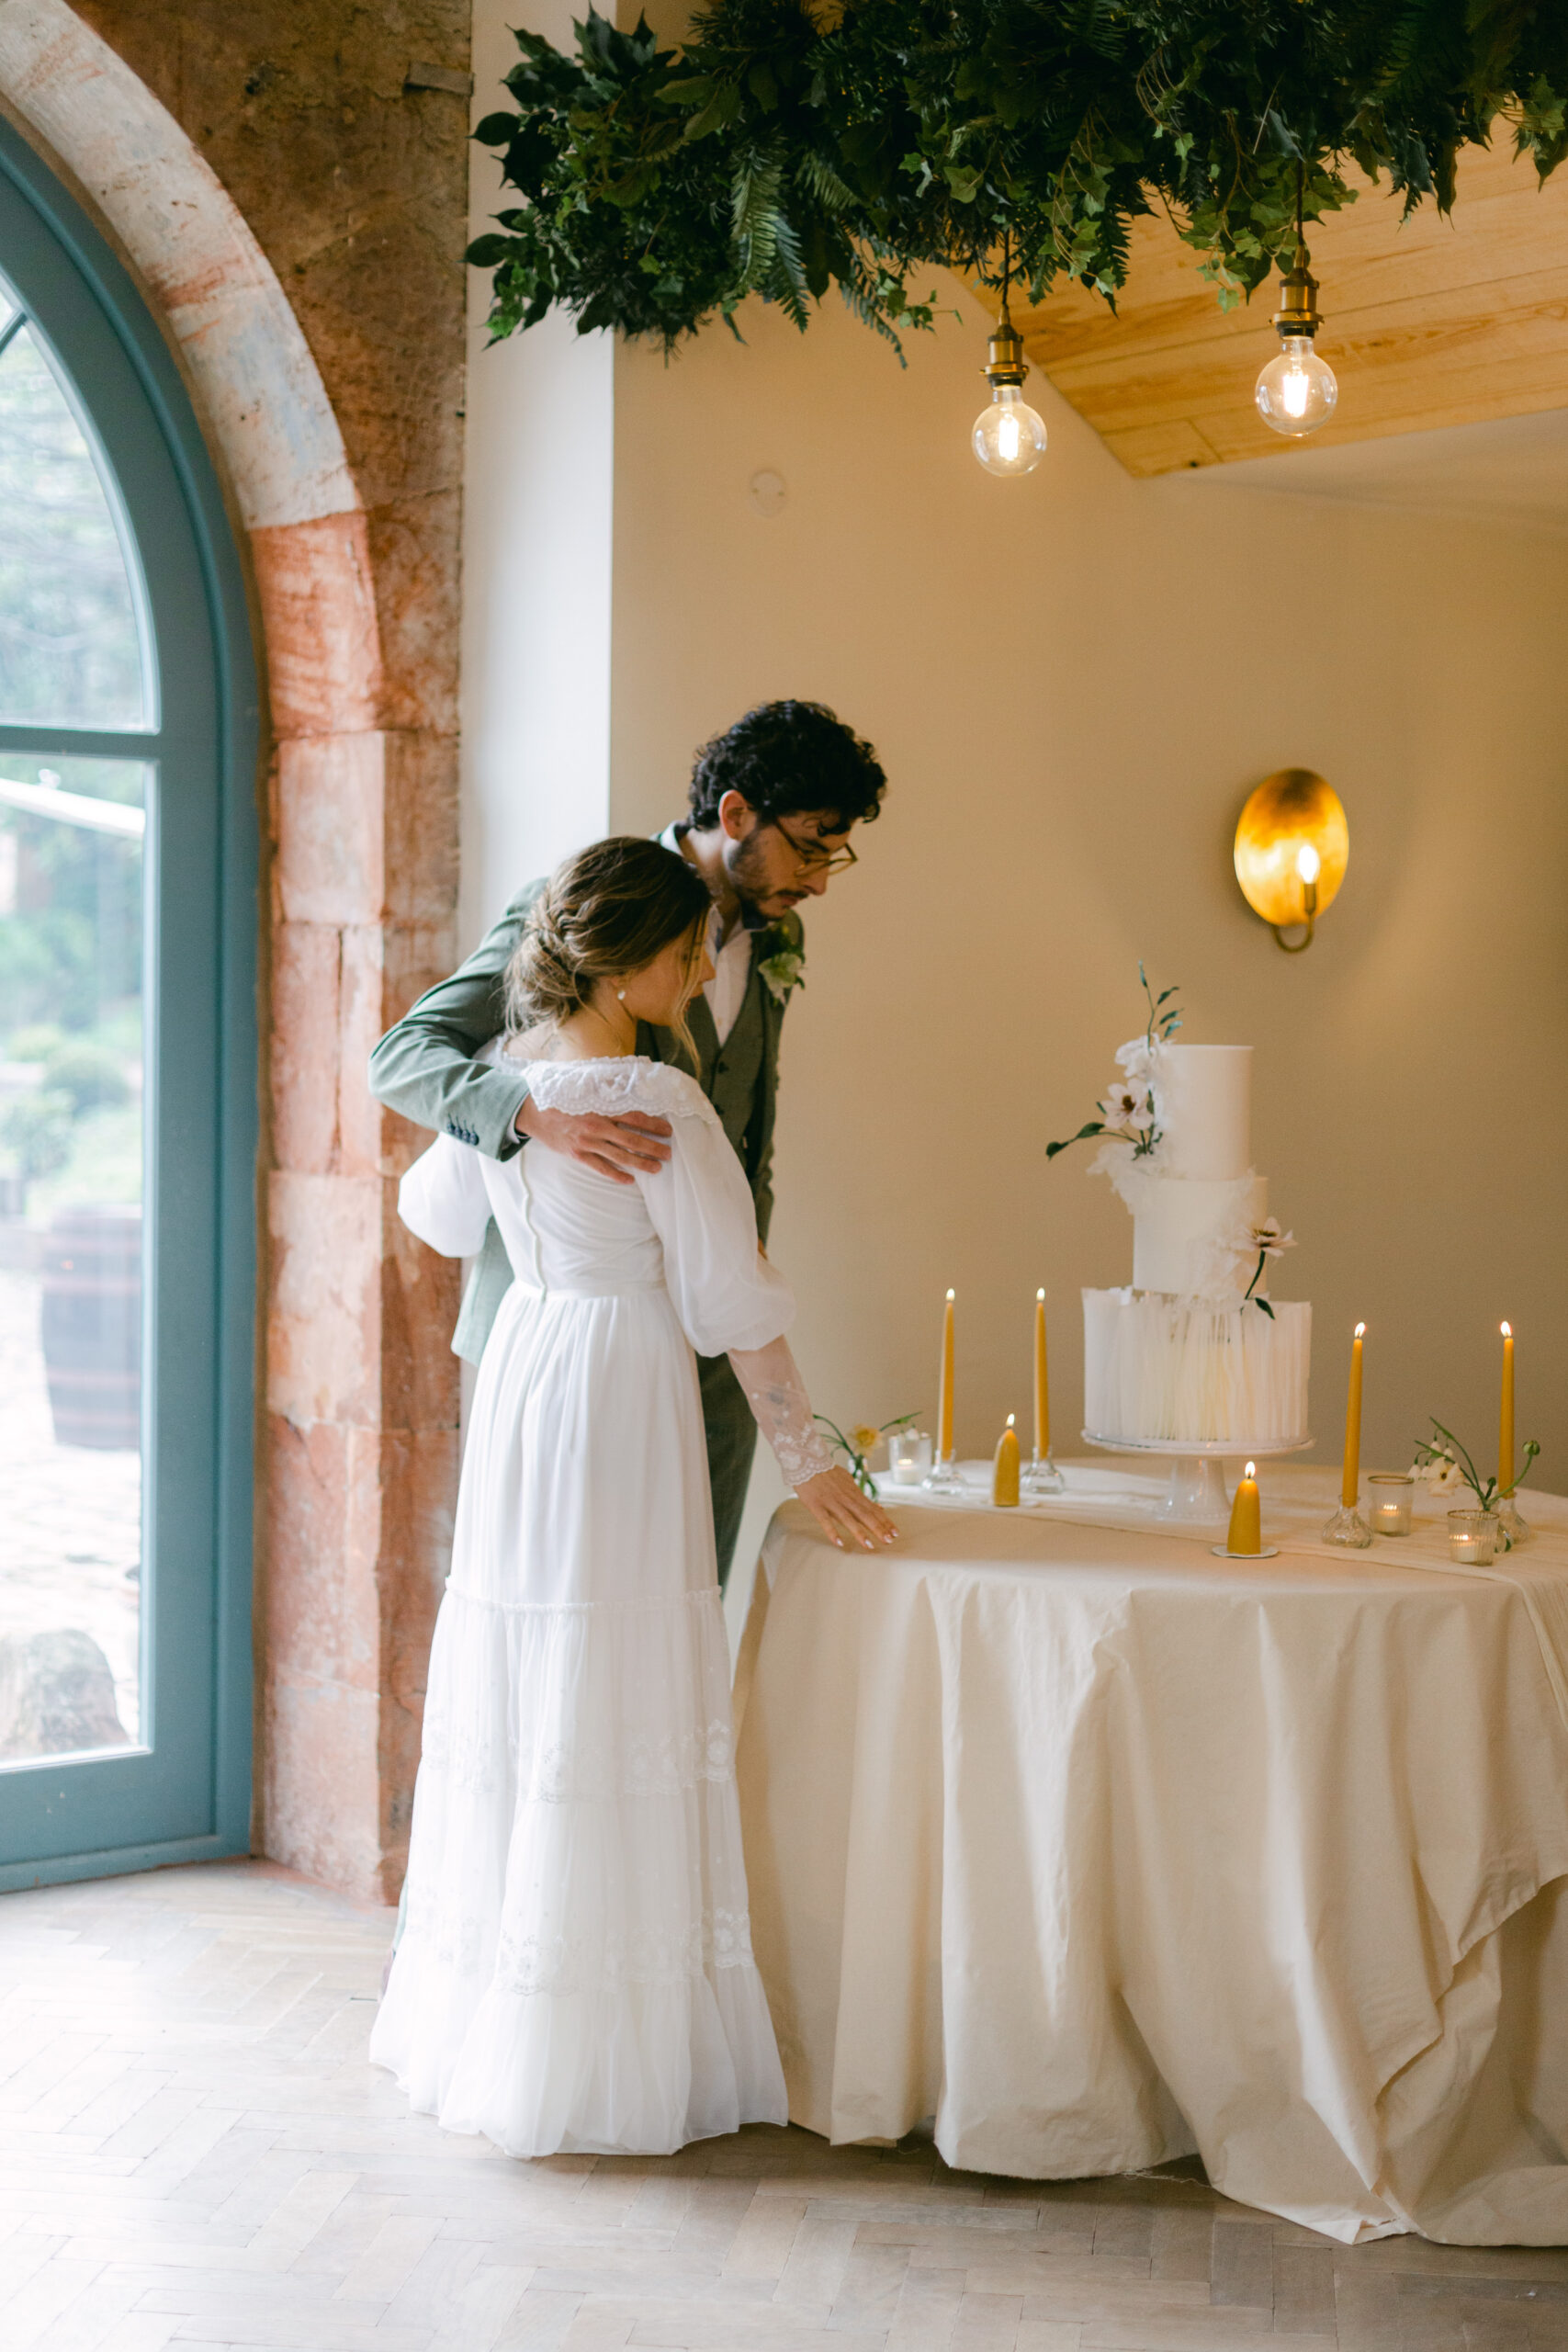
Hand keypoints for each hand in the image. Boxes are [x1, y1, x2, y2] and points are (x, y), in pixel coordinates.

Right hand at [515, 1099, 672, 1183]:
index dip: (653, 1124)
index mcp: (601, 1107)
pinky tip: (629, 1180)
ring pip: (619, 1155)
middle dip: (653, 1147)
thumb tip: (629, 1081)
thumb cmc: (562, 1097)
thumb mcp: (584, 1087)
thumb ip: (606, 1088)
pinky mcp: (577, 1154)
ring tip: (656, 1168)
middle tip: (669, 1154)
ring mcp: (587, 1142)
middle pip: (632, 1139)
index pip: (634, 1116)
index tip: (668, 1130)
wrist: (533, 1111)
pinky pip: (600, 1167)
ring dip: (640, 1163)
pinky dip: (615, 1174)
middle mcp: (597, 1125)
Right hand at [795, 1465, 897, 1552]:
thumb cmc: (827, 1473)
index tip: (895, 1533)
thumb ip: (862, 1496)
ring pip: (848, 1519)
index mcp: (854, 1493)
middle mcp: (846, 1498)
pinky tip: (839, 1543)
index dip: (885, 1521)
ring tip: (869, 1546)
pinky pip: (825, 1521)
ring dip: (859, 1533)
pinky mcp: (816, 1505)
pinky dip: (832, 1532)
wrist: (806, 1461)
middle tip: (889, 1541)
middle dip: (878, 1528)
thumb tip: (879, 1507)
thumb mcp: (848, 1481)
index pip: (873, 1509)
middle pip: (865, 1515)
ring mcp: (831, 1502)